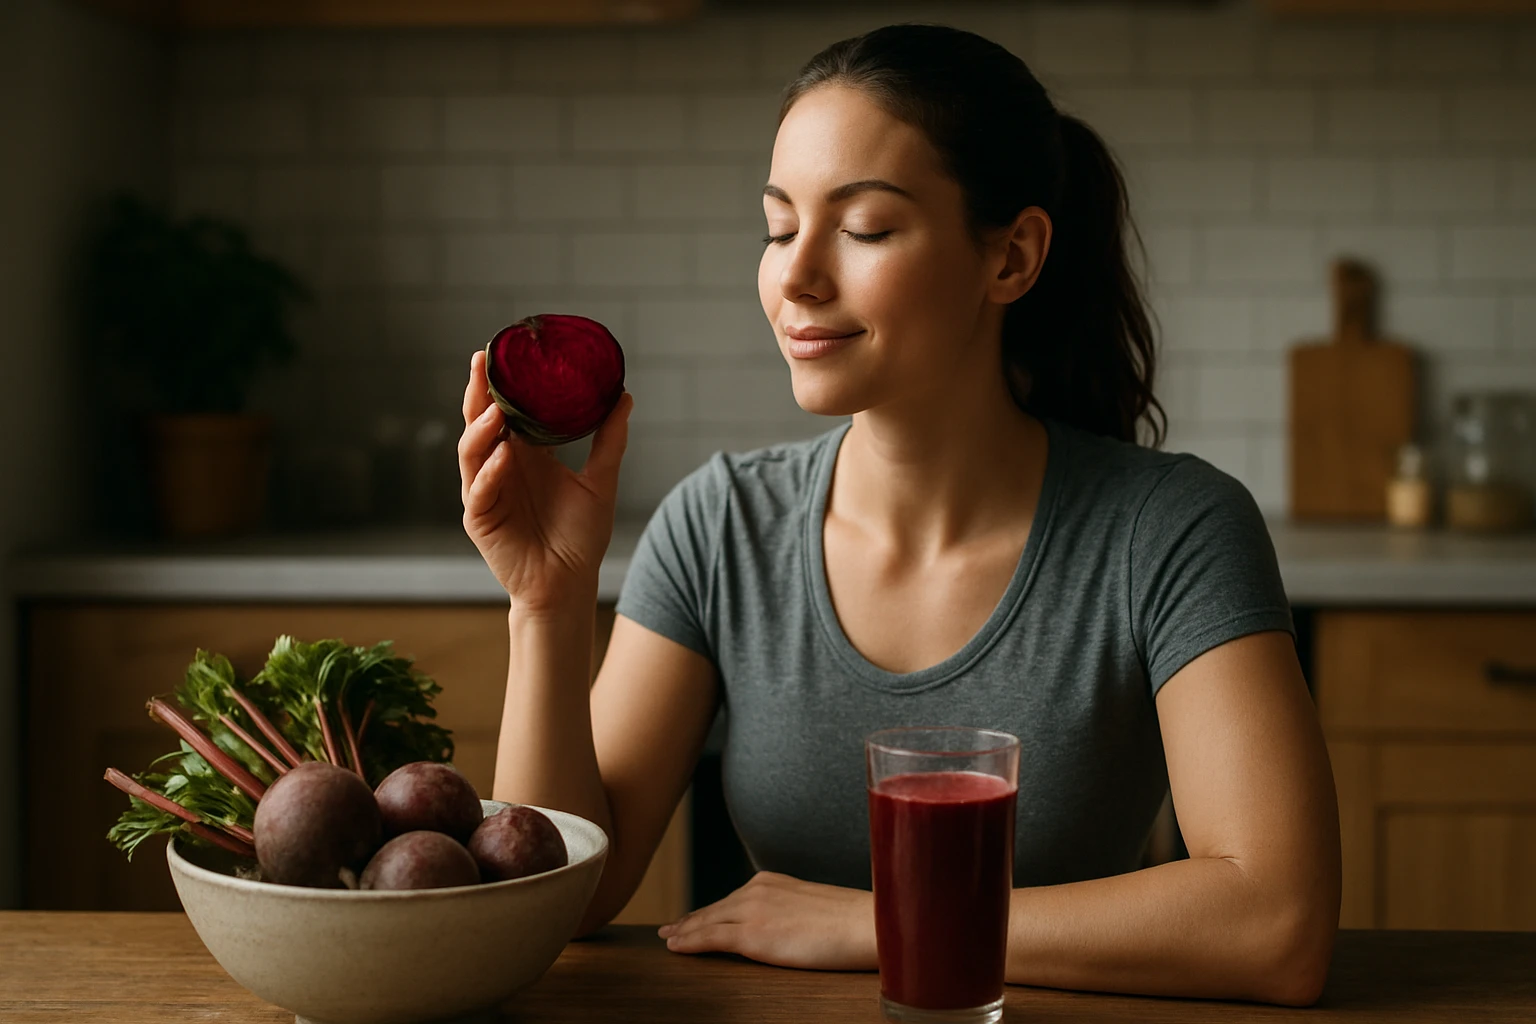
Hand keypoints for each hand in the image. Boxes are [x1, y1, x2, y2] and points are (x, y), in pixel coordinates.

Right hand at [458, 349, 633, 610]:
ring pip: (472, 451)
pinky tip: (505, 455)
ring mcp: (486, 491)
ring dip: (481, 428)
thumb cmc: (580, 537)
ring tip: (496, 410)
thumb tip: (625, 396)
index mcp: (524, 454)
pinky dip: (492, 471)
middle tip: (482, 361)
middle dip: (478, 391)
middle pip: (480, 421)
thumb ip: (610, 439)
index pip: (506, 410)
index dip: (501, 382)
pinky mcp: (479, 518)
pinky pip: (480, 490)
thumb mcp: (600, 481)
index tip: (505, 350)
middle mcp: (500, 466)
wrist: (570, 583)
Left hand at [657, 871, 877, 971]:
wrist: (868, 924)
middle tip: (669, 929)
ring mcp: (752, 910)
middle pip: (714, 909)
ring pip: (707, 923)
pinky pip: (711, 939)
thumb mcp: (813, 906)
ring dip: (684, 931)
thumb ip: (790, 910)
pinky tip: (675, 946)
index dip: (709, 910)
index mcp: (772, 881)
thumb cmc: (852, 921)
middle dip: (690, 920)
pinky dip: (689, 942)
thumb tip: (785, 925)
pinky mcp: (753, 935)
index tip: (692, 917)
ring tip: (668, 939)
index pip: (731, 899)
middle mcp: (757, 889)